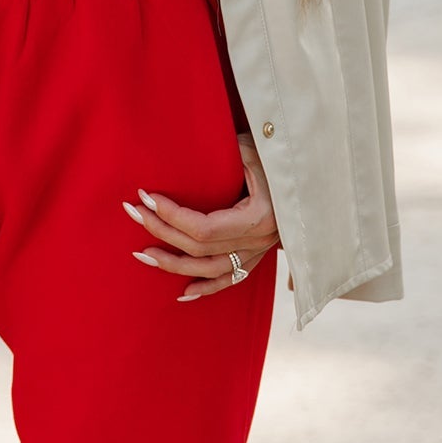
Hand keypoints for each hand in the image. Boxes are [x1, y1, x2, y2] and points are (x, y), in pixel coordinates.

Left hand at [122, 133, 280, 302]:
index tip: (146, 197)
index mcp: (259, 216)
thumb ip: (225, 154)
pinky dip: (206, 289)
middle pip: (200, 247)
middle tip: (133, 212)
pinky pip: (231, 280)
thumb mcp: (251, 148)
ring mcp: (260, 251)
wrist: (308, 169)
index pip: (203, 227)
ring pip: (211, 270)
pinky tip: (183, 294)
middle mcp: (260, 240)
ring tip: (143, 254)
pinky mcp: (259, 255)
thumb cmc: (277, 153)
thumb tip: (185, 153)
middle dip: (162, 230)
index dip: (171, 215)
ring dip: (174, 264)